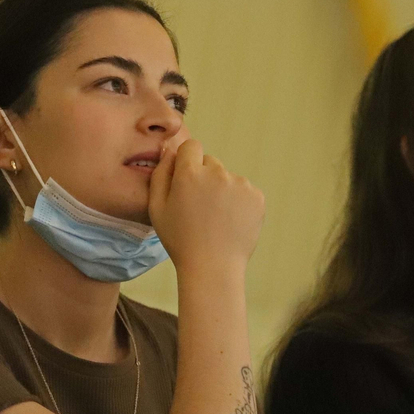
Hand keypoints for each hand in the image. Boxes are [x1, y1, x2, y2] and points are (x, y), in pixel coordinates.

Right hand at [147, 138, 264, 275]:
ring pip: (227, 178)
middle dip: (204, 178)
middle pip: (210, 163)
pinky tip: (229, 222)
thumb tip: (170, 150)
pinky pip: (244, 191)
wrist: (213, 267)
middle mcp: (217, 173)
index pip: (191, 147)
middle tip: (199, 208)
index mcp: (190, 173)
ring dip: (222, 191)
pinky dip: (238, 202)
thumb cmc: (180, 239)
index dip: (187, 162)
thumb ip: (161, 173)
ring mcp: (240, 184)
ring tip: (215, 219)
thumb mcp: (157, 208)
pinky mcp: (257, 197)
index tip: (186, 181)